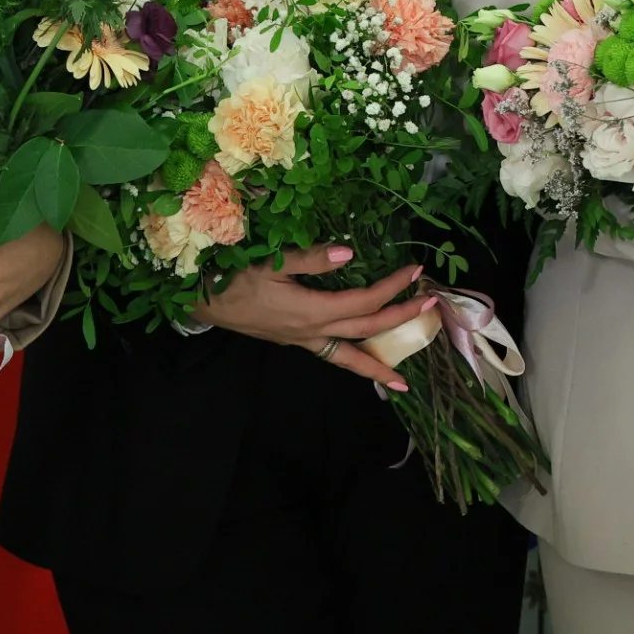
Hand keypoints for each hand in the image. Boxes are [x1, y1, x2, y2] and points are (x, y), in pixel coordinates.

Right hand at [192, 245, 437, 388]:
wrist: (202, 302)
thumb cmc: (234, 278)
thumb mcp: (271, 262)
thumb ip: (311, 259)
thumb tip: (349, 252)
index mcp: (311, 311)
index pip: (364, 303)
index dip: (392, 288)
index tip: (415, 272)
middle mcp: (313, 332)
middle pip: (366, 332)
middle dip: (401, 320)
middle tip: (431, 308)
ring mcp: (304, 341)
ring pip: (348, 358)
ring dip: (377, 365)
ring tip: (402, 381)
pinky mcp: (295, 341)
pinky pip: (331, 356)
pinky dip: (351, 363)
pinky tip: (361, 363)